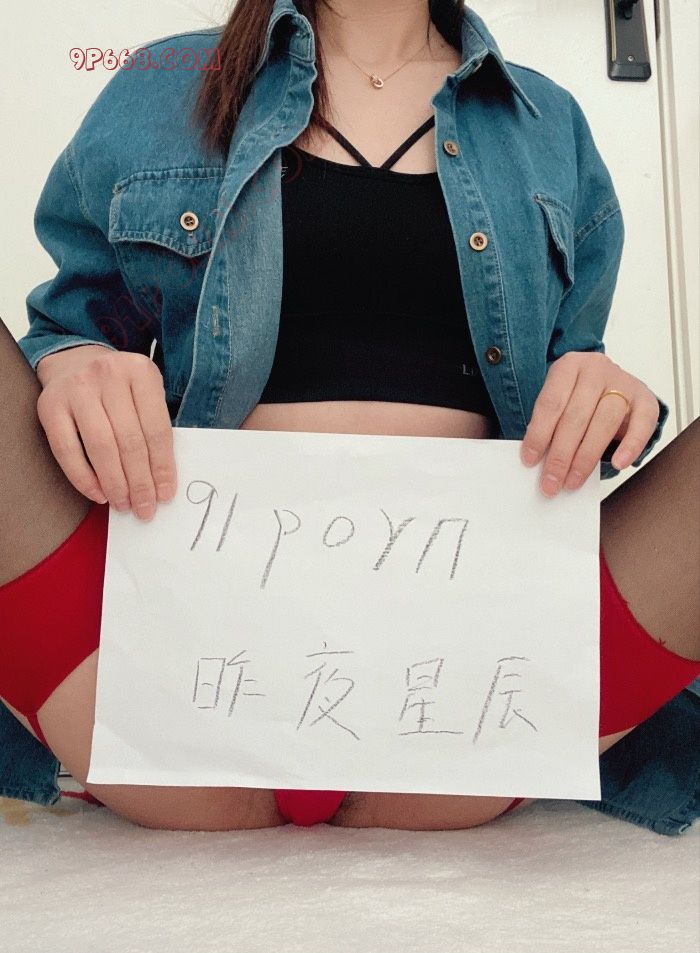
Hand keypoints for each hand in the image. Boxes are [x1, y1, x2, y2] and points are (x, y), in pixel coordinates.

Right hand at [36, 344, 176, 519]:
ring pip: (101, 447)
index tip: (165, 494)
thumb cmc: (119, 387)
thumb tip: (161, 481)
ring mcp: (76, 389)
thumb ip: (154, 425)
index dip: (163, 467)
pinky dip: (84, 478)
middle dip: (140, 482)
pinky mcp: (50, 406)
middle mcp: (108, 375)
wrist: (74, 362)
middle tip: (145, 508)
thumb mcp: (145, 392)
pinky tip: (98, 494)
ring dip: (115, 483)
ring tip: (124, 504)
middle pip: (130, 441)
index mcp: (140, 371)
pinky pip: (67, 451)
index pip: (157, 429)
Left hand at [520, 351, 659, 496]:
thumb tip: (539, 463)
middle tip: (551, 482)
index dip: (538, 434)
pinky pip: (641, 425)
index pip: (551, 403)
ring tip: (573, 481)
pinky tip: (618, 464)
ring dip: (586, 457)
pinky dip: (630, 446)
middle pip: (576, 417)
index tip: (529, 460)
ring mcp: (623, 383)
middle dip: (561, 455)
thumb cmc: (579, 396)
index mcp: (568, 366)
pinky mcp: (646, 399)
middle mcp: (596, 370)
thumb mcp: (559, 400)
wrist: (611, 381)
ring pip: (604, 423)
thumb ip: (549, 425)